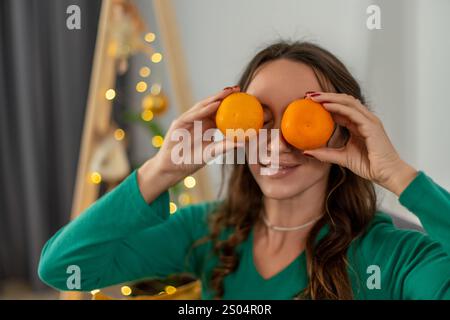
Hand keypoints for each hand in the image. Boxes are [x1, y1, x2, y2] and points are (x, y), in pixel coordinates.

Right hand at [137, 86, 242, 201]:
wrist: (172, 168)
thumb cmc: (191, 161)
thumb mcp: (211, 153)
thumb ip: (224, 146)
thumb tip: (243, 142)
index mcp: (207, 125)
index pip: (220, 111)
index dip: (231, 103)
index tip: (244, 97)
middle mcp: (198, 120)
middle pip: (212, 104)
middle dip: (224, 95)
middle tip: (238, 88)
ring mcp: (188, 120)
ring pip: (202, 106)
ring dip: (215, 98)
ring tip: (228, 92)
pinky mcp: (179, 122)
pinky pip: (193, 114)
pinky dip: (204, 109)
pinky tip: (215, 104)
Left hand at [303, 92, 417, 195]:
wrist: (387, 174)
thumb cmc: (369, 166)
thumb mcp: (341, 157)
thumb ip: (325, 154)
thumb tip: (306, 151)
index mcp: (358, 124)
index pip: (340, 108)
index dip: (325, 102)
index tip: (308, 102)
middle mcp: (364, 119)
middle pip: (343, 100)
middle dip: (325, 96)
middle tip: (308, 95)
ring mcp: (369, 121)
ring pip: (348, 102)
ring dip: (330, 98)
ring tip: (313, 97)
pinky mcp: (371, 126)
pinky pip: (353, 113)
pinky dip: (338, 107)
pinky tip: (326, 106)